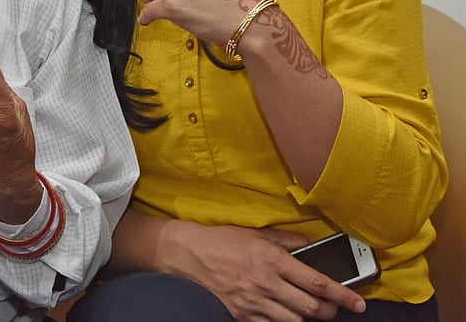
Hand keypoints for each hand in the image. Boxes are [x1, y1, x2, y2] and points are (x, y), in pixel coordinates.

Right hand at [181, 224, 365, 321]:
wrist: (189, 254)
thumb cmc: (223, 240)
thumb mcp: (257, 233)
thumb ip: (287, 241)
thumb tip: (310, 246)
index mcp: (272, 259)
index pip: (317, 282)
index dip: (342, 295)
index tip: (358, 302)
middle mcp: (266, 283)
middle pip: (311, 309)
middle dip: (330, 312)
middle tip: (334, 308)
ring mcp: (254, 302)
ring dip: (310, 320)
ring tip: (312, 312)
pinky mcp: (243, 315)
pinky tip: (287, 315)